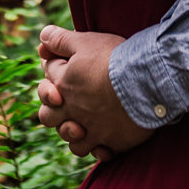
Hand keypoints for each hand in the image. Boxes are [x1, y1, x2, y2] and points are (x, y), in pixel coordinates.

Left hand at [35, 25, 152, 158]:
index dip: (54, 66)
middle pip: (48, 117)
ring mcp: (91, 129)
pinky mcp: (112, 141)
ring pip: (72, 140)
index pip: (48, 76)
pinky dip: (99, 149)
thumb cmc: (115, 58)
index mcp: (63, 85)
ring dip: (75, 134)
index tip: (67, 62)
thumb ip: (60, 39)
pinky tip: (105, 141)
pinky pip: (98, 153)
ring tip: (85, 125)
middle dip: (54, 109)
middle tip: (68, 101)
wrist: (147, 79)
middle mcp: (72, 111)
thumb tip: (42, 36)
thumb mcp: (85, 41)